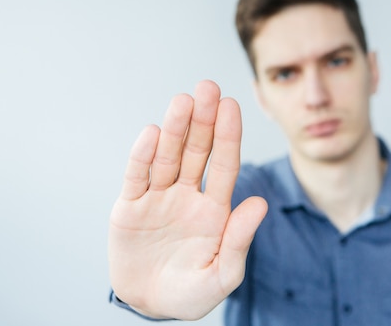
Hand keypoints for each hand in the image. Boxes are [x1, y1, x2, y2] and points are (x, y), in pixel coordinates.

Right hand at [108, 80, 267, 319]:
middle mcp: (186, 195)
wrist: (149, 306)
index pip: (224, 164)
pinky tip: (151, 133)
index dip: (228, 135)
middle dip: (203, 120)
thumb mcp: (222, 275)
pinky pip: (137, 177)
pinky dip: (142, 156)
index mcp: (214, 208)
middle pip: (196, 151)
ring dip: (174, 129)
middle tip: (208, 87)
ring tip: (182, 102)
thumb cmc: (190, 293)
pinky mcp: (129, 207)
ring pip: (166, 156)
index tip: (232, 105)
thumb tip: (261, 204)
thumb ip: (239, 241)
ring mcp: (157, 198)